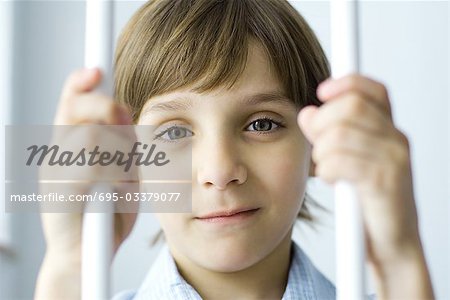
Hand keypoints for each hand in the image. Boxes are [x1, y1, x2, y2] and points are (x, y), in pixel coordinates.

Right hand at [35, 69, 137, 299]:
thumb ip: (121, 143)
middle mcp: (59, 152)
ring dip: (117, 150)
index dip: (82, 83)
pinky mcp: (58, 192)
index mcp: (74, 143)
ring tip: (123, 176)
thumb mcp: (123, 171)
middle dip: (106, 108)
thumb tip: (125, 113)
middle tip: (125, 121)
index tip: (96, 71)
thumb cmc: (109, 211)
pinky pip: (90, 165)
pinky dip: (112, 171)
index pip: (73, 102)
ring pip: (91, 135)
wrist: (89, 255)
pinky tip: (116, 187)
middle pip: (78, 108)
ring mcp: (55, 170)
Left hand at [298, 74, 433, 298]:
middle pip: (350, 105)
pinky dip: (326, 171)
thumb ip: (328, 134)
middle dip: (322, 124)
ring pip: (339, 133)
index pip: (372, 89)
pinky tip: (332, 180)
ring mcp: (393, 159)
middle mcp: (395, 140)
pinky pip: (338, 161)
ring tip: (326, 168)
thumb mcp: (347, 162)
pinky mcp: (384, 182)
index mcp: (387, 131)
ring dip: (321, 152)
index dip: (346, 83)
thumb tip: (307, 113)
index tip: (322, 92)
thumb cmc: (370, 203)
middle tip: (317, 146)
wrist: (391, 245)